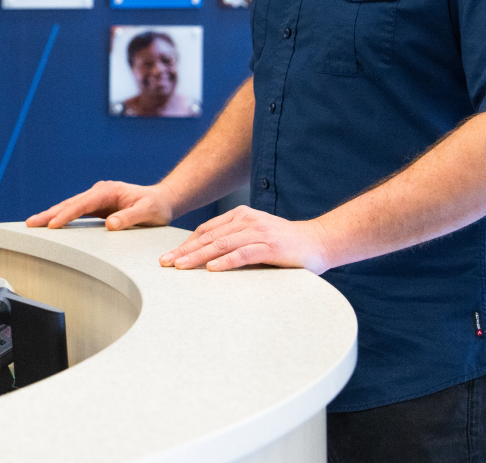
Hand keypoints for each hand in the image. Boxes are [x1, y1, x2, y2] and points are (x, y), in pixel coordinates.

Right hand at [25, 181, 174, 230]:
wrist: (163, 200)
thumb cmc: (157, 206)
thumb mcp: (147, 212)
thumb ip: (129, 217)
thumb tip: (110, 224)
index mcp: (108, 191)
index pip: (83, 204)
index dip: (66, 215)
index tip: (53, 224)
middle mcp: (99, 192)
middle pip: (70, 203)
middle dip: (50, 213)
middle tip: (31, 223)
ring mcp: (97, 198)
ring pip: (70, 206)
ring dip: (52, 215)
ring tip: (34, 223)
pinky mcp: (97, 206)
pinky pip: (76, 211)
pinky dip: (62, 217)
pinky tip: (51, 223)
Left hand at [159, 206, 336, 273]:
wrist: (320, 241)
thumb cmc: (284, 244)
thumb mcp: (255, 236)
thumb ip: (234, 241)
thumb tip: (205, 256)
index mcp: (240, 216)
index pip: (205, 230)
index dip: (185, 243)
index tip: (169, 256)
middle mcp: (247, 221)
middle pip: (208, 237)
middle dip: (184, 251)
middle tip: (165, 262)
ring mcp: (259, 232)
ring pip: (221, 245)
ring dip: (198, 256)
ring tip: (180, 266)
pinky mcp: (271, 246)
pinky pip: (244, 254)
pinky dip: (226, 261)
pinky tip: (211, 268)